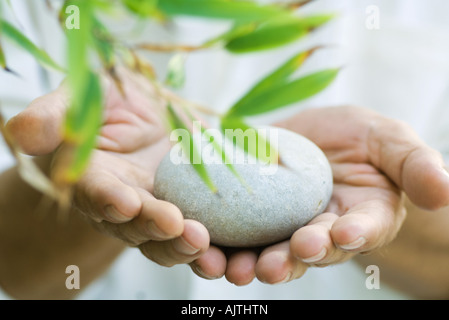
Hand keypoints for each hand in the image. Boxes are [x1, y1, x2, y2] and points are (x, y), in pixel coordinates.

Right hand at [6, 70, 209, 266]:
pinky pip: (201, 228)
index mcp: (92, 177)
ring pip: (167, 238)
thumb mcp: (80, 97)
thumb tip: (21, 132)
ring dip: (185, 245)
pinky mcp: (188, 206)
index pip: (95, 193)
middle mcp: (123, 201)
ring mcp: (157, 207)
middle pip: (135, 224)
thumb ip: (52, 116)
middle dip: (155, 227)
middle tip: (179, 227)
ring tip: (206, 244)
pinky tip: (232, 245)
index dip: (107, 200)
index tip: (124, 202)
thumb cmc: (107, 101)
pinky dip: (216, 240)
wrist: (144, 110)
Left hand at [192, 106, 448, 284]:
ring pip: (268, 254)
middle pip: (308, 253)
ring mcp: (283, 229)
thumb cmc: (359, 139)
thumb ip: (414, 164)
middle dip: (294, 260)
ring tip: (234, 268)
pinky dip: (220, 243)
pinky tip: (203, 243)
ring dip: (251, 265)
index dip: (351, 235)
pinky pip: (236, 236)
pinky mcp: (250, 219)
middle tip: (278, 263)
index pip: (360, 232)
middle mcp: (321, 233)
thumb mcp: (388, 141)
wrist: (313, 136)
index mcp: (360, 219)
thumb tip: (444, 193)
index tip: (341, 233)